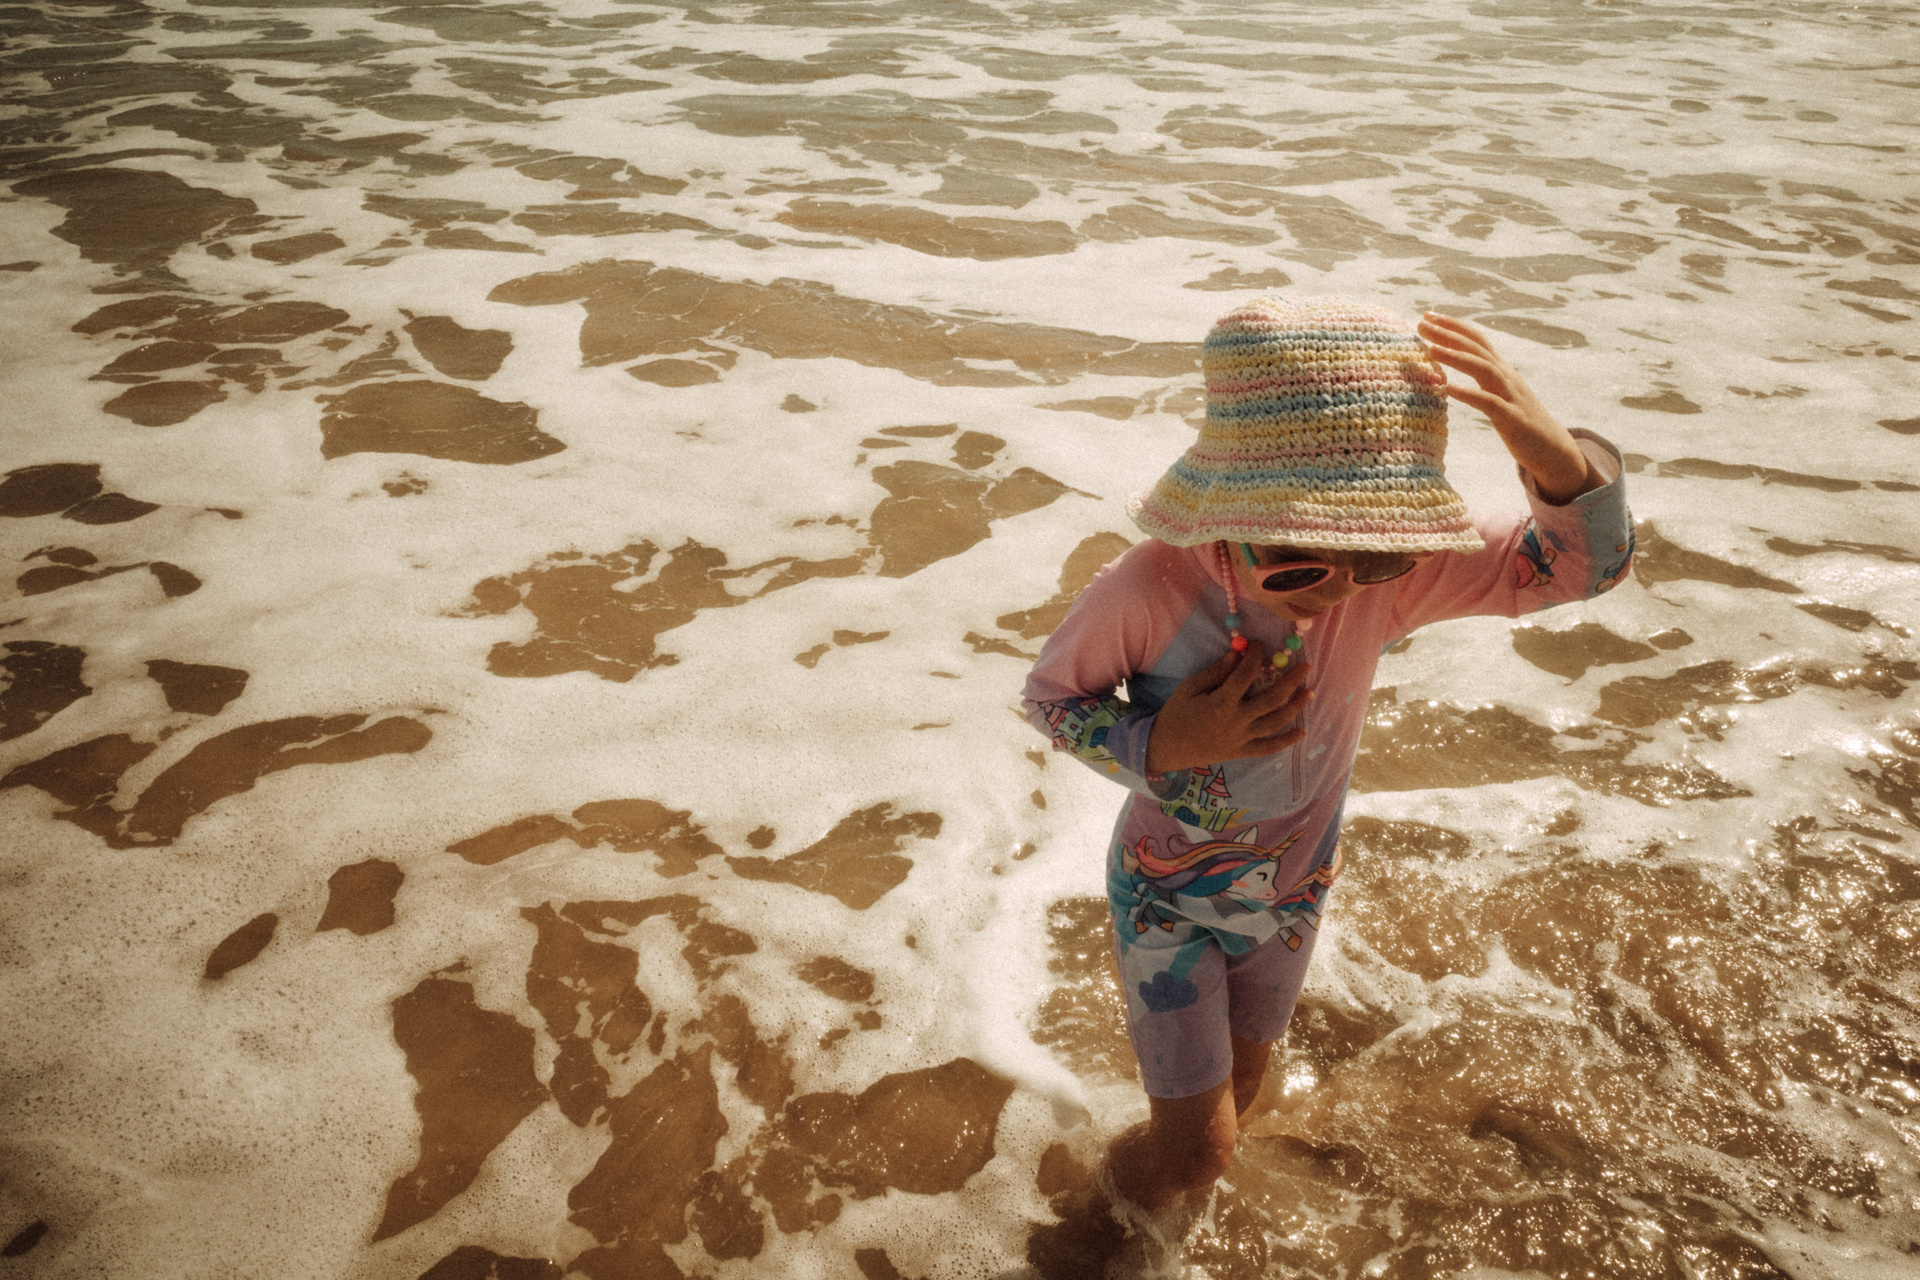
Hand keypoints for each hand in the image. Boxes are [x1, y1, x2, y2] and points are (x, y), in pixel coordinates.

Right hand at [1145, 643, 1312, 773]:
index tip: (1259, 644)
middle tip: (1306, 666)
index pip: (1246, 675)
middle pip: (1272, 699)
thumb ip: (1215, 672)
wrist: (1166, 749)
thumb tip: (1237, 654)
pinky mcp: (1241, 752)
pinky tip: (1302, 731)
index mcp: (1221, 703)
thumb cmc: (1176, 715)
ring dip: (1295, 707)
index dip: (1255, 657)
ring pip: (1275, 722)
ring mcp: (1241, 739)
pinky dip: (1286, 741)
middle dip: (1291, 681)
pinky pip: (1268, 748)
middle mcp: (1236, 721)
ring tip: (1309, 692)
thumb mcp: (1189, 688)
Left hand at [1418, 312, 1597, 504]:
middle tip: (1421, 323)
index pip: (1477, 340)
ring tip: (1431, 349)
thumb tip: (1455, 371)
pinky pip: (1489, 403)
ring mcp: (1511, 396)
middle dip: (1449, 333)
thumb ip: (1481, 380)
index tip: (1427, 316)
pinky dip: (1468, 394)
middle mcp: (1507, 377)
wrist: (1552, 449)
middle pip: (1477, 348)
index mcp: (1501, 370)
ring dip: (1457, 357)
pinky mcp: (1512, 418)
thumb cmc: (1520, 422)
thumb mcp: (1499, 395)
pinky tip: (1448, 389)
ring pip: (1483, 369)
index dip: (1454, 326)